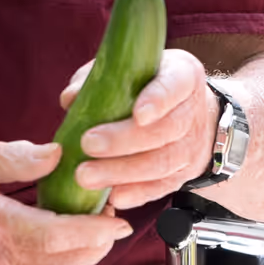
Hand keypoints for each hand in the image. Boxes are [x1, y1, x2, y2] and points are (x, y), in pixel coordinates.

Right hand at [0, 139, 132, 264]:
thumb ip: (15, 157)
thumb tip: (59, 156)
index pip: (60, 237)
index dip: (97, 230)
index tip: (119, 216)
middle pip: (68, 262)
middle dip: (100, 243)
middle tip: (113, 215)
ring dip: (82, 250)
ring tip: (93, 221)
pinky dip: (60, 253)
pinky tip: (60, 227)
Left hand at [58, 48, 218, 209]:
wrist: (193, 110)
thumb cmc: (151, 83)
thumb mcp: (133, 68)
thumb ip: (102, 78)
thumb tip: (70, 98)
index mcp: (182, 76)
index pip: (173, 87)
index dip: (157, 101)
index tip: (138, 114)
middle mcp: (192, 112)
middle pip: (164, 131)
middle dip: (124, 141)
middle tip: (88, 144)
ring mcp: (191, 146)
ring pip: (162, 163)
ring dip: (123, 172)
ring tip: (87, 175)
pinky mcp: (184, 173)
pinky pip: (162, 187)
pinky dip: (137, 193)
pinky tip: (113, 196)